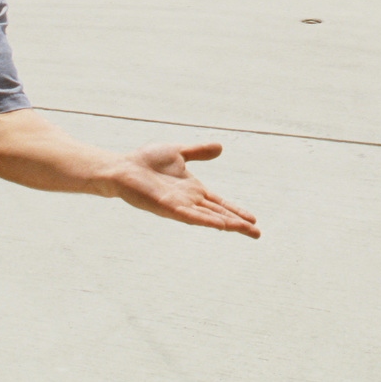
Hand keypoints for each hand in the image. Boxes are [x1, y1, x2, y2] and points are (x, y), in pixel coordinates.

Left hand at [109, 142, 260, 238]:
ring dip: (227, 224)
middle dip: (238, 223)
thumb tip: (220, 147)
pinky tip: (220, 226)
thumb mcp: (179, 152)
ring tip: (245, 230)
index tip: (254, 219)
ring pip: (208, 218)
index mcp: (193, 190)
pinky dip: (206, 221)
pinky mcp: (167, 207)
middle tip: (258, 234)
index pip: (219, 203)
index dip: (236, 210)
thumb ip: (198, 151)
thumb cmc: (146, 162)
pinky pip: (190, 216)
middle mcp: (189, 201)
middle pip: (219, 214)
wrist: (123, 167)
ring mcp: (179, 206)